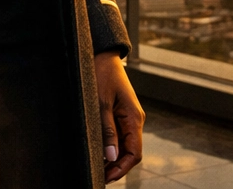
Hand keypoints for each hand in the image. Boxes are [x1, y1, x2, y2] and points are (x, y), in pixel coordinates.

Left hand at [95, 50, 143, 182]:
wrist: (103, 55)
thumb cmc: (102, 75)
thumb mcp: (102, 103)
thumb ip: (107, 130)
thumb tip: (111, 157)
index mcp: (134, 118)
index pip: (135, 153)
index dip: (122, 168)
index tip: (107, 178)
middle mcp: (134, 120)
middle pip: (130, 152)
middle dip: (117, 167)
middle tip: (99, 177)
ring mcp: (128, 118)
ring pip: (125, 146)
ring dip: (113, 159)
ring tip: (97, 169)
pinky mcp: (120, 115)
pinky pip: (119, 136)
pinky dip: (111, 147)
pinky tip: (99, 153)